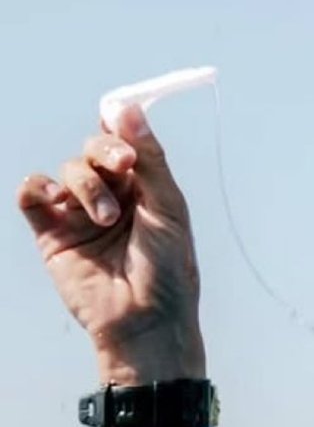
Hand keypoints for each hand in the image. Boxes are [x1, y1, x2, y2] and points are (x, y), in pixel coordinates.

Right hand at [17, 105, 205, 384]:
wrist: (144, 319)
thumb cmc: (167, 268)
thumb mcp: (167, 207)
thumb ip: (149, 159)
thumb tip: (126, 107)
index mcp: (145, 187)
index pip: (126, 141)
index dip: (122, 128)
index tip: (127, 127)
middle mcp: (112, 195)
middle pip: (94, 149)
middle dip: (105, 151)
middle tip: (122, 166)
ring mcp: (79, 214)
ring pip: (68, 170)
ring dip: (86, 185)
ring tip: (107, 218)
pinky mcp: (51, 234)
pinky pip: (31, 194)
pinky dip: (37, 186)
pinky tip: (54, 198)